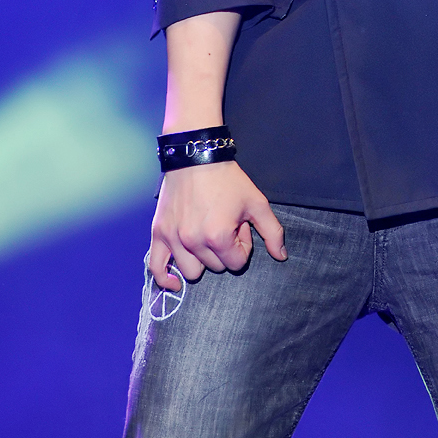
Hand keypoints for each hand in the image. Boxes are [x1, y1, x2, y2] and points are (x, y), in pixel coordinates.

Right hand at [149, 160, 286, 290]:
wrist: (196, 156)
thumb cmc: (228, 178)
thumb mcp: (257, 202)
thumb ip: (272, 232)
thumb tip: (281, 256)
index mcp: (219, 237)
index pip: (237, 263)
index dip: (242, 245)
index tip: (239, 225)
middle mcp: (194, 241)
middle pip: (215, 267)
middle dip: (223, 249)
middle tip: (223, 223)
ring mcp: (174, 238)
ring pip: (192, 271)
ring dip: (202, 259)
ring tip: (205, 235)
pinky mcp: (159, 233)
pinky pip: (156, 267)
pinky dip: (165, 278)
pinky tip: (174, 281)